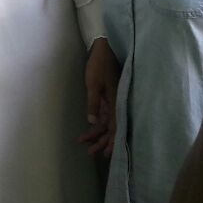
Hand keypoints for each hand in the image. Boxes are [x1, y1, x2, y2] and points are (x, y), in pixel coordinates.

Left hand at [79, 37, 119, 157]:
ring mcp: (113, 100)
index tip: (106, 153)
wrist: (104, 48)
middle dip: (101, 141)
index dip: (112, 141)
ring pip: (106, 122)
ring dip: (97, 133)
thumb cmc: (99, 64)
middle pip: (111, 128)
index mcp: (116, 102)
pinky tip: (89, 128)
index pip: (115, 127)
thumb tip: (92, 122)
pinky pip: (104, 114)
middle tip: (91, 153)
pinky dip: (96, 122)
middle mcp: (117, 104)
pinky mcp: (108, 96)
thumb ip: (93, 102)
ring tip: (85, 144)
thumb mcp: (93, 83)